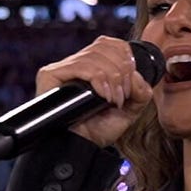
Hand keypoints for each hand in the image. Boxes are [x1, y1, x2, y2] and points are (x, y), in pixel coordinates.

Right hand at [35, 35, 154, 147]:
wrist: (82, 147)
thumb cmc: (100, 130)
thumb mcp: (130, 110)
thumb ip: (141, 92)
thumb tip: (137, 74)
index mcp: (95, 64)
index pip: (113, 43)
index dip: (127, 58)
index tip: (130, 85)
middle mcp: (77, 62)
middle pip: (105, 47)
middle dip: (122, 72)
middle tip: (122, 97)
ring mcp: (62, 68)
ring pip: (95, 56)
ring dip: (112, 79)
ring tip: (112, 100)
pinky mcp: (50, 75)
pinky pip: (80, 66)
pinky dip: (98, 79)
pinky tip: (102, 96)